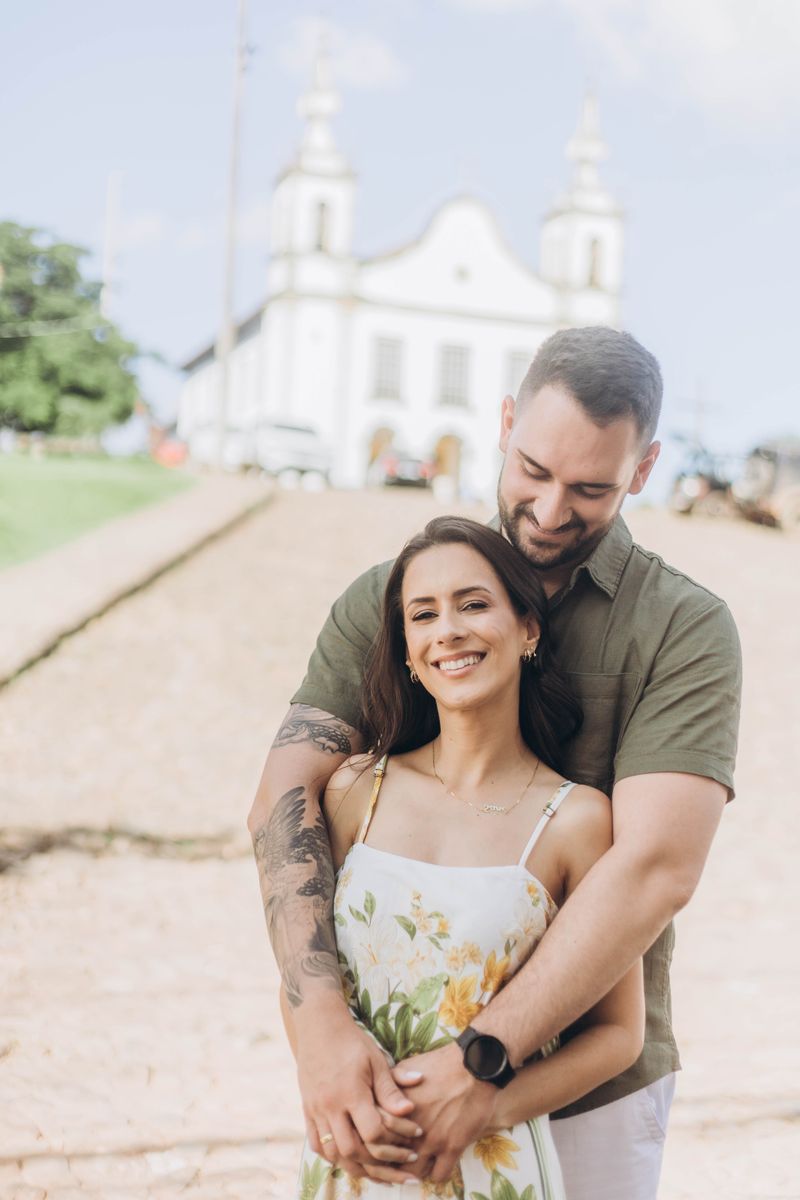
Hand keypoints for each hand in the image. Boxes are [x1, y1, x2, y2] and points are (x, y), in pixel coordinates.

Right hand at [296, 1001, 418, 1181]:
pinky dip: (334, 1157)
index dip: (396, 1140)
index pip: (372, 1131)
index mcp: (350, 1092)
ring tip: (380, 1172)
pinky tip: (351, 1159)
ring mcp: (316, 1111)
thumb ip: (391, 1088)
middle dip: (379, 1164)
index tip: (415, 1138)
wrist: (318, 1027)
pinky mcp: (308, 1111)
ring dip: (356, 1166)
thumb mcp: (376, 1060)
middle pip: (352, 1150)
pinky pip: (317, 1145)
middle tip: (401, 1168)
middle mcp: (330, 1106)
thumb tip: (411, 1109)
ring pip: (333, 1153)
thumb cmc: (352, 1042)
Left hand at [390, 1043, 499, 1182]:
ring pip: (414, 1172)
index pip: (376, 1138)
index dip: (379, 1142)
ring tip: (420, 1159)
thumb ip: (388, 1085)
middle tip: (402, 1153)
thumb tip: (379, 1096)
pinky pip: (439, 1176)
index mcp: (395, 1110)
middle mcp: (409, 1128)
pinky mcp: (452, 1147)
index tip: (386, 1141)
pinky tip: (438, 1161)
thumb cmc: (439, 1064)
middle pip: (392, 1159)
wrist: (473, 1067)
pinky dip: (437, 1173)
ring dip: (415, 1169)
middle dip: (394, 1159)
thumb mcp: (405, 1067)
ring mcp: (431, 1140)